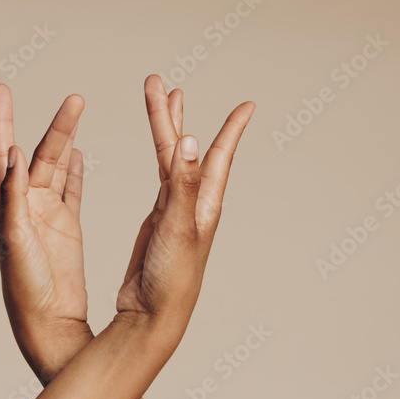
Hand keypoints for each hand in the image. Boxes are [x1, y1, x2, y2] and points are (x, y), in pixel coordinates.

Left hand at [0, 83, 93, 382]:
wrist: (46, 322)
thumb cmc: (24, 287)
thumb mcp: (17, 239)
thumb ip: (14, 198)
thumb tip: (14, 153)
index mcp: (8, 207)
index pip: (3, 154)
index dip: (2, 121)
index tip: (2, 89)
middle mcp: (25, 207)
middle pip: (39, 155)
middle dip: (55, 126)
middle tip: (76, 99)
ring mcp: (46, 216)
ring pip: (57, 168)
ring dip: (65, 140)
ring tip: (77, 111)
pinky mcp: (65, 229)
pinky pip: (71, 191)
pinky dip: (74, 171)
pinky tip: (78, 152)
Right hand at [116, 75, 254, 339]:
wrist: (152, 316)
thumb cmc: (172, 280)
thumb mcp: (178, 228)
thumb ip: (182, 185)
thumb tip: (189, 140)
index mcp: (204, 206)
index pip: (217, 157)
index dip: (231, 130)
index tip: (247, 105)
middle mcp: (193, 206)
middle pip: (184, 150)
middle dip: (172, 115)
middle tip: (159, 82)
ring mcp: (174, 214)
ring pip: (170, 162)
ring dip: (163, 131)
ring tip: (158, 99)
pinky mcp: (158, 224)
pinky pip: (162, 181)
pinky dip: (161, 160)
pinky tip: (161, 151)